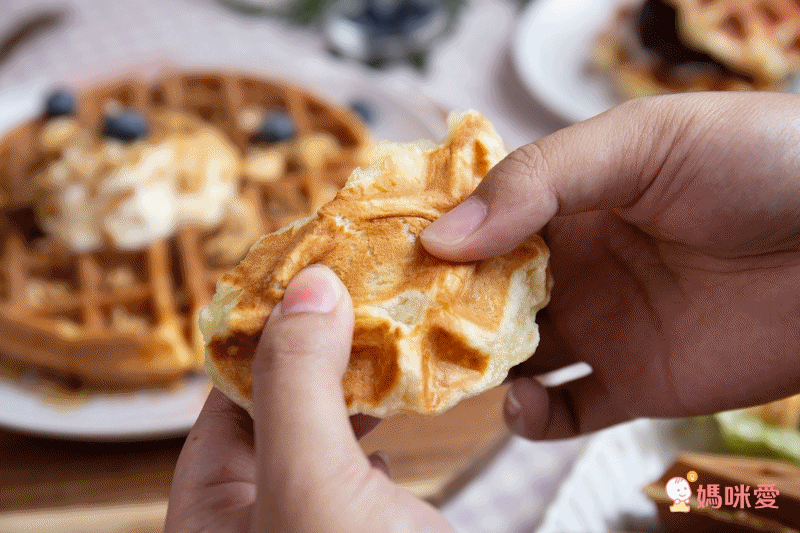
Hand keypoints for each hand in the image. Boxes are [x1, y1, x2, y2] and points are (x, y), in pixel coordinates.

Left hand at [165, 265, 452, 531]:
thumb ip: (298, 383)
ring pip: (328, 429)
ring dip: (357, 379)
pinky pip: (364, 459)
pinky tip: (402, 399)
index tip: (308, 275)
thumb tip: (309, 286)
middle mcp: (258, 514)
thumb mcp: (312, 482)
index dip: (264, 333)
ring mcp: (312, 520)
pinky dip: (386, 419)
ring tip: (388, 327)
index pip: (226, 399)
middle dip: (320, 348)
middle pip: (281, 407)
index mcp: (213, 511)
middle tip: (359, 289)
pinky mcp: (366, 528)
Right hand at [421, 92, 799, 439]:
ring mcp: (604, 325)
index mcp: (570, 201)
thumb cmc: (755, 163)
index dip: (434, 237)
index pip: (481, 220)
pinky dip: (532, 418)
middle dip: (441, 308)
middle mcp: (577, 265)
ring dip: (475, 366)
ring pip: (515, 357)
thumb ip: (538, 181)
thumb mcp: (639, 142)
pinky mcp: (637, 382)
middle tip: (394, 324)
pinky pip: (568, 410)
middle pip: (487, 294)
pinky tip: (518, 403)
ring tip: (446, 368)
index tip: (384, 257)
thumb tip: (442, 236)